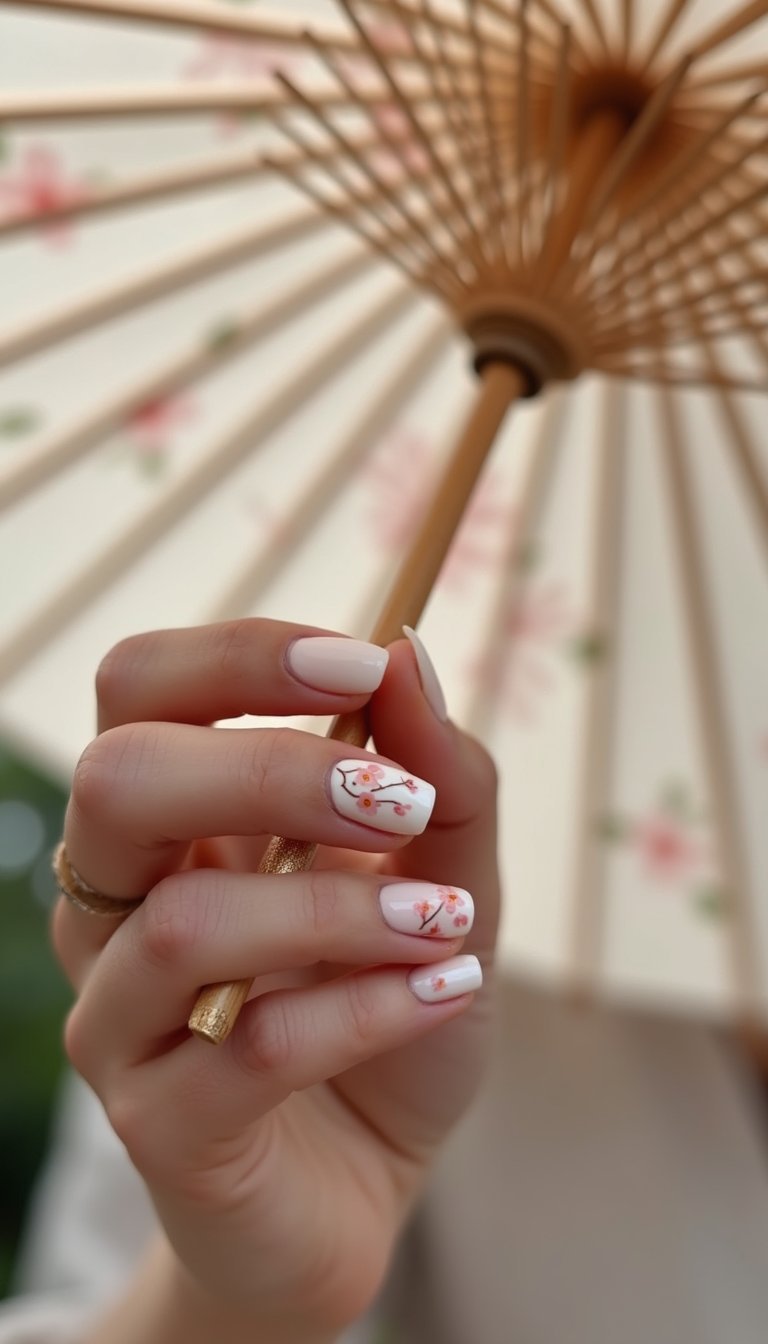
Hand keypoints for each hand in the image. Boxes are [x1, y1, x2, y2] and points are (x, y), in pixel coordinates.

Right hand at [53, 620, 499, 1341]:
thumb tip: (412, 656)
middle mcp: (118, 905)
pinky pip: (247, 1050)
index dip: (238, 655)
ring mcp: (123, 1019)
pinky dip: (365, 1009)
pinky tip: (442, 993)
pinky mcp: (159, 1127)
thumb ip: (442, 779)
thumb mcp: (448, 880)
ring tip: (446, 920)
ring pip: (184, 925)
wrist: (367, 1181)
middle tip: (400, 801)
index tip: (365, 664)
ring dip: (339, 909)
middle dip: (275, 770)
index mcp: (173, 821)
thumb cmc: (387, 1010)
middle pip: (121, 780)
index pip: (139, 688)